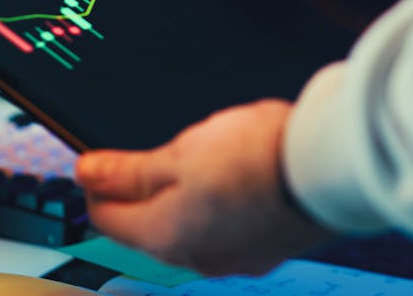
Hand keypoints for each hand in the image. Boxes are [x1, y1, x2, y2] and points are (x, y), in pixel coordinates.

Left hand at [76, 100, 333, 275]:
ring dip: (184, 198)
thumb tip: (86, 172)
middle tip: (158, 151)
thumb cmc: (256, 157)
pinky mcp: (263, 251)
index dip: (96, 182)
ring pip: (188, 228)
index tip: (100, 159)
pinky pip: (224, 230)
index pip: (105, 217)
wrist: (326, 168)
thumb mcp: (180, 152)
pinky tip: (236, 179)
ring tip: (204, 158)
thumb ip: (130, 170)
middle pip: (147, 225)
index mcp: (163, 237)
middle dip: (143, 190)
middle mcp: (194, 259)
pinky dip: (219, 207)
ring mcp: (232, 259)